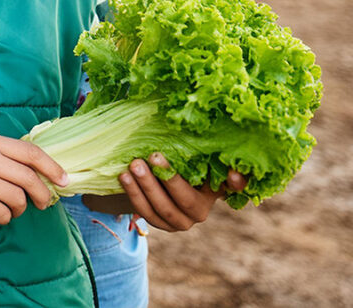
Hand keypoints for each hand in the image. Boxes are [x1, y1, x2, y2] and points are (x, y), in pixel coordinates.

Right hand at [0, 132, 68, 224]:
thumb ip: (5, 156)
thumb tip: (42, 174)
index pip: (31, 152)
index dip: (52, 167)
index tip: (64, 180)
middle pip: (30, 178)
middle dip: (42, 195)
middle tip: (43, 203)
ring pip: (18, 199)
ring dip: (18, 209)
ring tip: (6, 208)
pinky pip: (4, 215)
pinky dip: (3, 218)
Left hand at [118, 152, 246, 231]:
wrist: (157, 182)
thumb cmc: (179, 163)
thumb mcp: (192, 156)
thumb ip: (202, 150)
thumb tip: (206, 136)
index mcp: (214, 192)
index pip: (230, 188)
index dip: (235, 183)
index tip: (233, 174)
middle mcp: (200, 211)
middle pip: (186, 200)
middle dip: (168, 178)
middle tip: (152, 156)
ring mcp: (180, 221)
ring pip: (162, 209)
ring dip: (145, 186)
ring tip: (133, 165)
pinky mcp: (160, 224)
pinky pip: (145, 212)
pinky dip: (133, 194)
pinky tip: (123, 176)